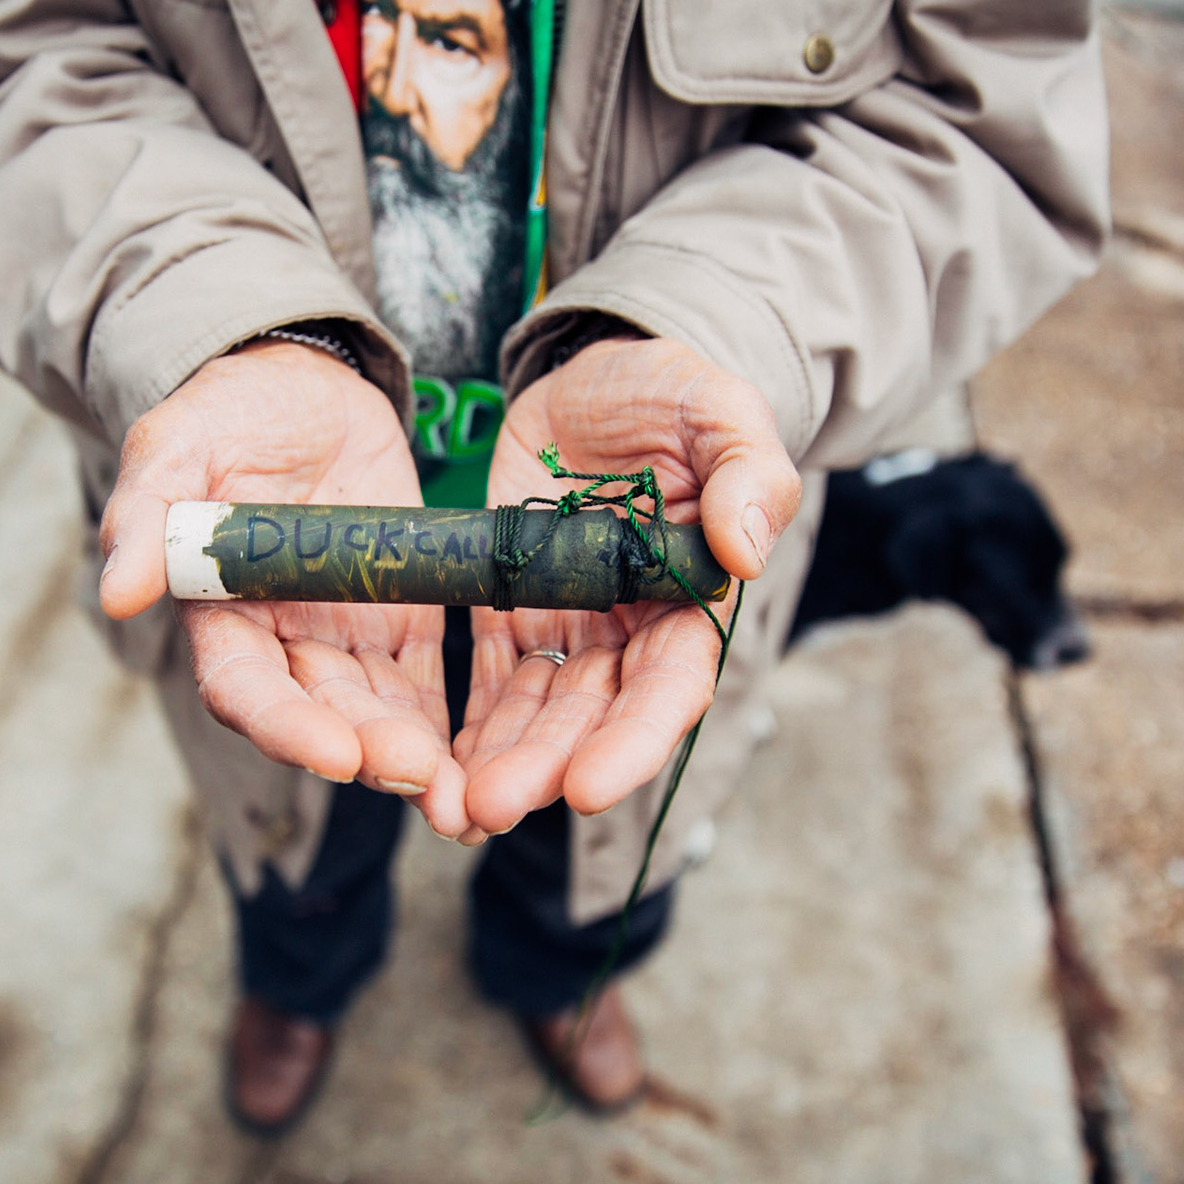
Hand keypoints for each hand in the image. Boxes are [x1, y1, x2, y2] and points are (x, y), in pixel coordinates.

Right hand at [98, 340, 466, 835]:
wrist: (297, 383)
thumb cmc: (222, 413)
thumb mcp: (175, 445)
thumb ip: (145, 517)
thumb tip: (116, 595)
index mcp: (218, 615)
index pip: (246, 689)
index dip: (288, 727)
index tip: (337, 754)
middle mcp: (280, 643)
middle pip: (322, 716)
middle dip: (370, 753)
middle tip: (420, 777)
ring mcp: (343, 636)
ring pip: (379, 713)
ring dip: (417, 756)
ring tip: (464, 794)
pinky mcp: (398, 617)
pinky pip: (428, 680)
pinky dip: (456, 723)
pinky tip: (492, 754)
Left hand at [455, 337, 801, 843]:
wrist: (598, 375)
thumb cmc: (672, 394)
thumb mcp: (718, 410)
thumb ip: (746, 472)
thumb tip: (746, 550)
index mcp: (692, 599)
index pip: (669, 688)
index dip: (633, 742)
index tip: (587, 789)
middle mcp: (634, 632)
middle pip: (593, 718)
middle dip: (547, 769)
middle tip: (490, 808)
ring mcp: (571, 627)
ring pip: (538, 714)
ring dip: (503, 763)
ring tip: (454, 809)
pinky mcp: (514, 612)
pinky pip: (493, 682)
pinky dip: (471, 729)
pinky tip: (436, 769)